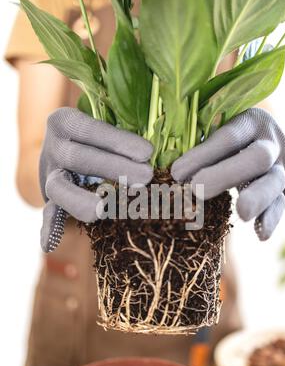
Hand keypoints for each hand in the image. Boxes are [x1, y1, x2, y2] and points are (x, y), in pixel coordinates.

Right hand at [40, 107, 152, 251]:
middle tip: (145, 177)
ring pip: (59, 188)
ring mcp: (50, 176)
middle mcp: (54, 148)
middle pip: (77, 158)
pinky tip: (50, 245)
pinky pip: (49, 215)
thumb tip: (154, 144)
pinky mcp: (52, 200)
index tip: (147, 152)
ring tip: (103, 210)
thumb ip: (127, 123)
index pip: (89, 129)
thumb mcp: (110, 120)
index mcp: (65, 122)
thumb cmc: (103, 135)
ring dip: (82, 200)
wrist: (69, 148)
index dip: (117, 141)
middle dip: (113, 168)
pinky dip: (49, 229)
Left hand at [171, 108, 284, 240]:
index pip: (229, 137)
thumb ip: (198, 144)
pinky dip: (271, 219)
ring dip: (257, 197)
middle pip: (256, 157)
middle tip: (196, 189)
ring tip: (242, 212)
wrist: (262, 144)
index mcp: (250, 123)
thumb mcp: (216, 132)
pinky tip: (260, 234)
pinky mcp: (283, 192)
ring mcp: (280, 169)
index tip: (176, 173)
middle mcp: (270, 144)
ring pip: (274, 182)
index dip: (202, 155)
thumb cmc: (225, 142)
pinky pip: (280, 206)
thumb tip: (167, 170)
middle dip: (225, 174)